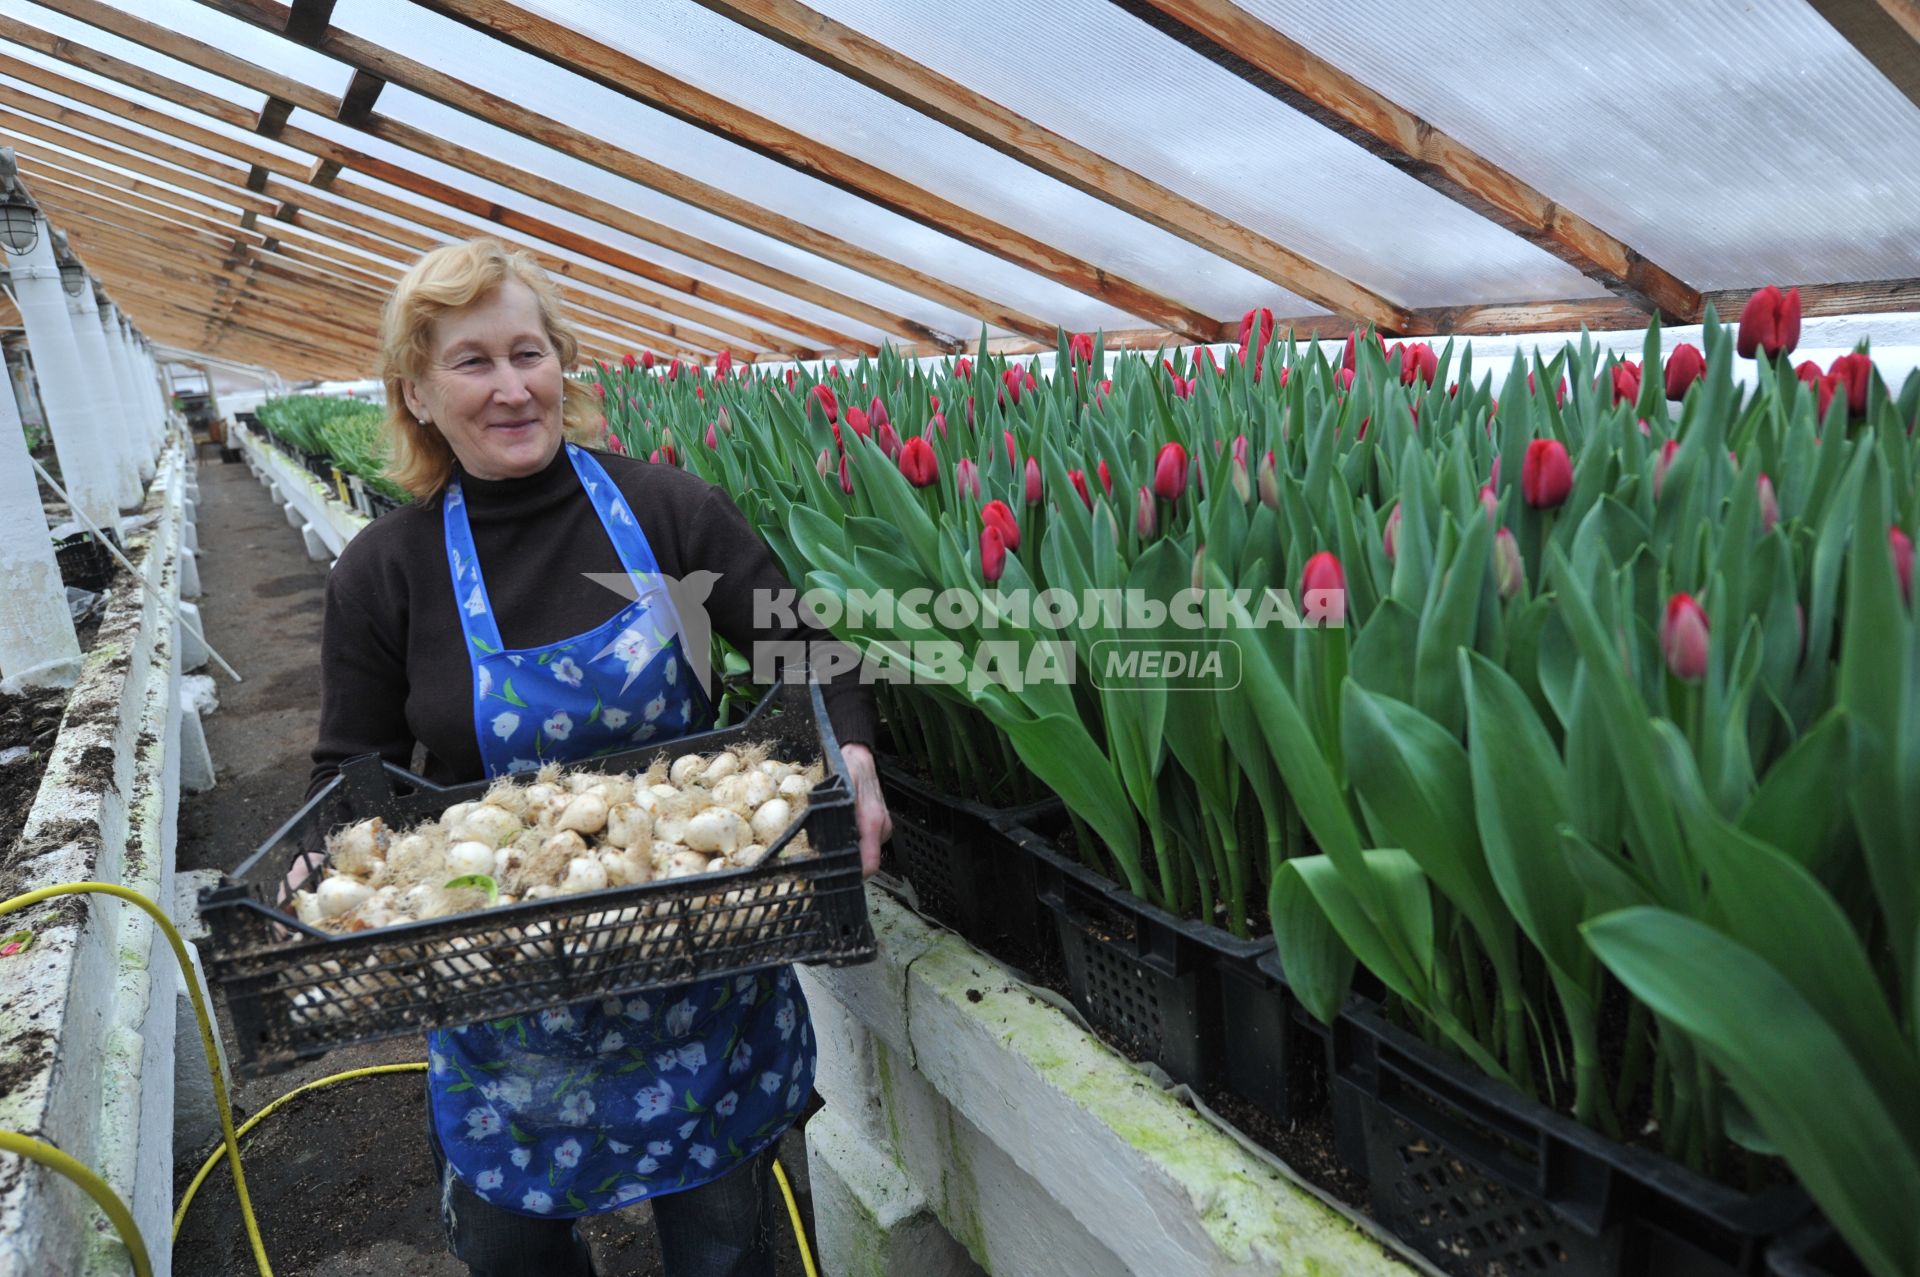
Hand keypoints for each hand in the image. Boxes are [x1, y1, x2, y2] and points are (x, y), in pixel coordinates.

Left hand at [838, 743, 890, 878]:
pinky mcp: (881, 824)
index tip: (839, 877)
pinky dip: (857, 841)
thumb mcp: (839, 790)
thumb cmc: (849, 769)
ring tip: (835, 842)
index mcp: (872, 821)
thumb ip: (836, 812)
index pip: (870, 864)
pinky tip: (845, 831)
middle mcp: (881, 826)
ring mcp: (883, 826)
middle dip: (849, 863)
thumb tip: (830, 840)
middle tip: (828, 860)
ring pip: (868, 852)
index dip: (855, 875)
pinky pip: (869, 842)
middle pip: (868, 861)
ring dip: (853, 851)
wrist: (860, 756)